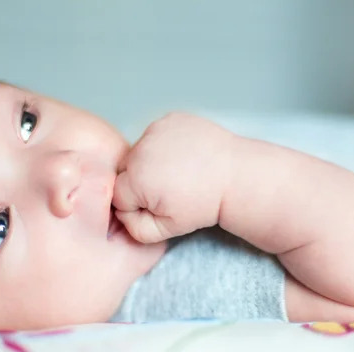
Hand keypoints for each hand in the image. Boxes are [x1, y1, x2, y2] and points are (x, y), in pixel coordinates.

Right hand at [112, 112, 236, 242]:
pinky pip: (154, 136)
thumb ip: (136, 229)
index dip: (137, 205)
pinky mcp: (169, 119)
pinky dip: (163, 146)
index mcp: (136, 178)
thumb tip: (121, 215)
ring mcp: (155, 130)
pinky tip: (182, 157)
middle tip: (170, 189)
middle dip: (141, 182)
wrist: (235, 176)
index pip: (118, 195)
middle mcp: (140, 150)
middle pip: (126, 171)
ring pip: (139, 152)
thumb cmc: (203, 204)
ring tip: (177, 173)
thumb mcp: (168, 229)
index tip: (161, 205)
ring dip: (150, 163)